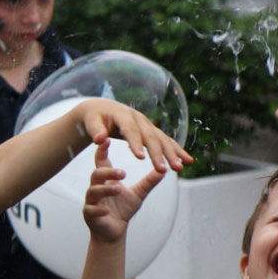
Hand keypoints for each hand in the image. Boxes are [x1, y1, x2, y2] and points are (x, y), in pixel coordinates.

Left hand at [78, 98, 192, 172]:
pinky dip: (176, 150)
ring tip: (180, 168)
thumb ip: (95, 131)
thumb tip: (100, 140)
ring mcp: (146, 124)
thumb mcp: (90, 123)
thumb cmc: (94, 118)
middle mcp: (138, 118)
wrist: (101, 109)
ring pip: (161, 139)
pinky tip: (187, 161)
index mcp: (122, 115)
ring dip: (171, 153)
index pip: (130, 130)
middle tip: (163, 169)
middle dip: (157, 153)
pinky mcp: (151, 130)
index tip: (140, 158)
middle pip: (150, 136)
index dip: (135, 143)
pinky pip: (166, 140)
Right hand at [83, 140, 165, 242]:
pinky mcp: (90, 215)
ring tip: (118, 188)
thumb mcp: (138, 194)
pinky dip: (98, 209)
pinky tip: (106, 210)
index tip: (106, 139)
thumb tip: (164, 169)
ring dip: (106, 189)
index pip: (101, 161)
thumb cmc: (122, 209)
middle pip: (97, 174)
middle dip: (109, 172)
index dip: (102, 150)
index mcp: (106, 179)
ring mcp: (92, 201)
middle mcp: (96, 187)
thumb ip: (148, 182)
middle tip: (123, 172)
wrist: (114, 231)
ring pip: (94, 191)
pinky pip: (91, 210)